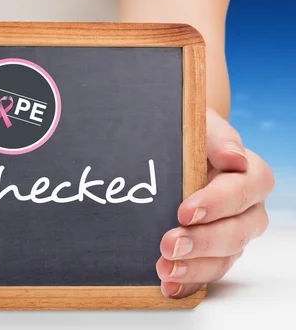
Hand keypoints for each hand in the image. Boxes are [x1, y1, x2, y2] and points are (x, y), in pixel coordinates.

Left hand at [157, 108, 274, 297]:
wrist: (175, 153)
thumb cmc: (191, 137)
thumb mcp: (201, 126)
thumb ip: (217, 137)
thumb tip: (235, 157)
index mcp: (250, 175)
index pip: (244, 190)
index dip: (217, 203)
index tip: (184, 211)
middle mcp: (247, 210)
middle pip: (237, 232)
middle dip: (202, 241)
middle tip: (168, 244)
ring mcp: (231, 234)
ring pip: (224, 258)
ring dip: (194, 267)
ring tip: (164, 268)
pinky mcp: (212, 253)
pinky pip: (207, 273)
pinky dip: (188, 283)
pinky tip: (168, 286)